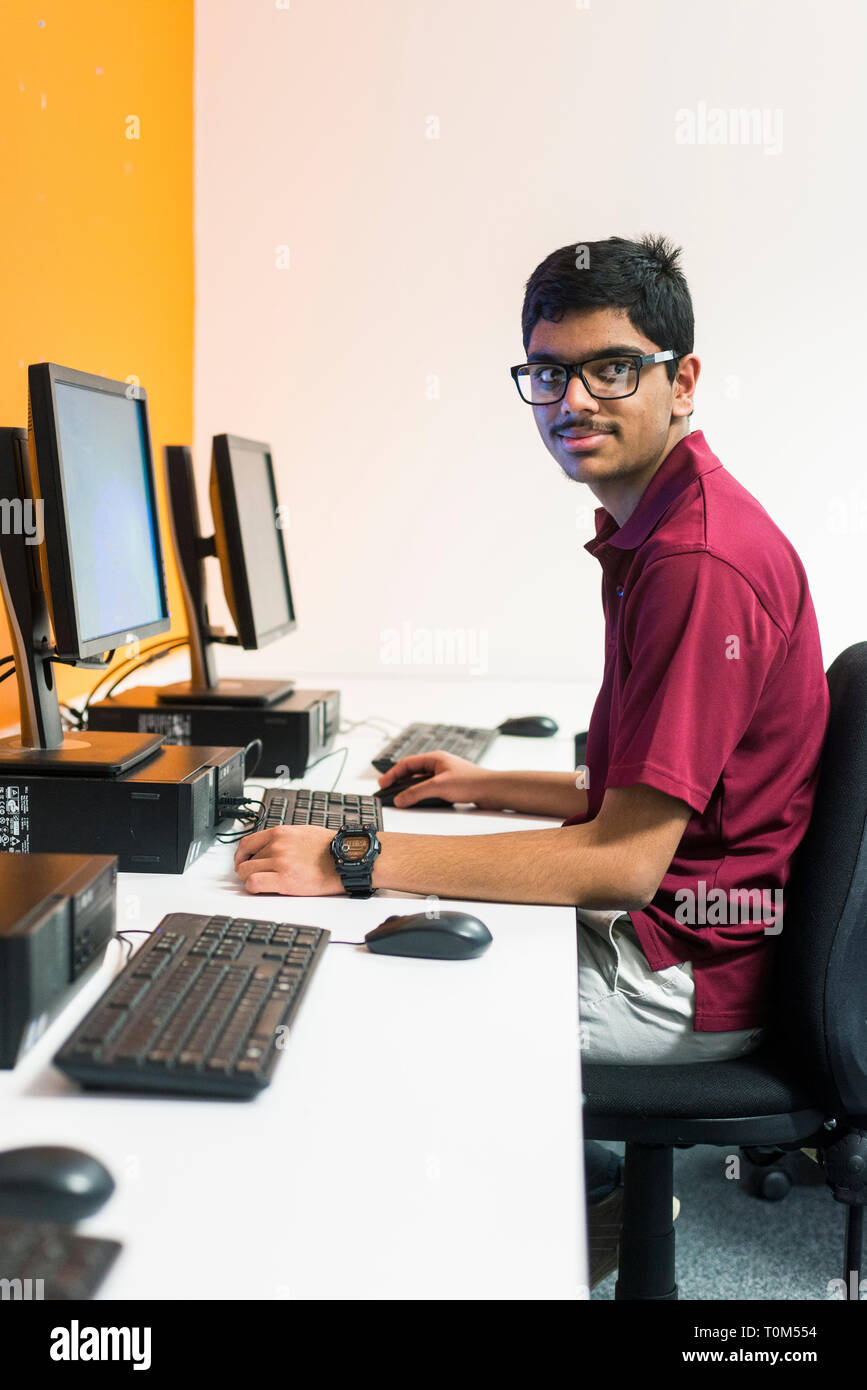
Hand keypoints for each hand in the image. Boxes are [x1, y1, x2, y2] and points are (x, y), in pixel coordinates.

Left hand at [233, 824, 339, 895]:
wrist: (346, 858)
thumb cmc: (330, 848)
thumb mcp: (303, 832)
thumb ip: (284, 839)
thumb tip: (271, 847)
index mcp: (281, 833)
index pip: (246, 843)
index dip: (241, 856)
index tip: (243, 862)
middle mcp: (277, 845)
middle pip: (246, 860)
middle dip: (248, 870)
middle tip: (255, 877)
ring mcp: (280, 862)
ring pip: (246, 872)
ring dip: (250, 880)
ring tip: (262, 884)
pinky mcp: (284, 879)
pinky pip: (254, 883)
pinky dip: (253, 888)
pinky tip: (261, 889)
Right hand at [378, 751, 497, 808]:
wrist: (492, 790)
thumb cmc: (471, 782)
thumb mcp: (438, 787)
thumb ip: (416, 793)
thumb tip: (399, 799)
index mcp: (435, 758)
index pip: (407, 763)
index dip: (392, 774)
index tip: (383, 784)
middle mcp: (439, 765)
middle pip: (412, 772)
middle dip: (399, 781)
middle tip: (387, 791)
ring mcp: (445, 776)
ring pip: (421, 781)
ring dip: (410, 789)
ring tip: (399, 798)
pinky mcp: (451, 787)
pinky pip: (430, 789)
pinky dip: (421, 794)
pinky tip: (418, 802)